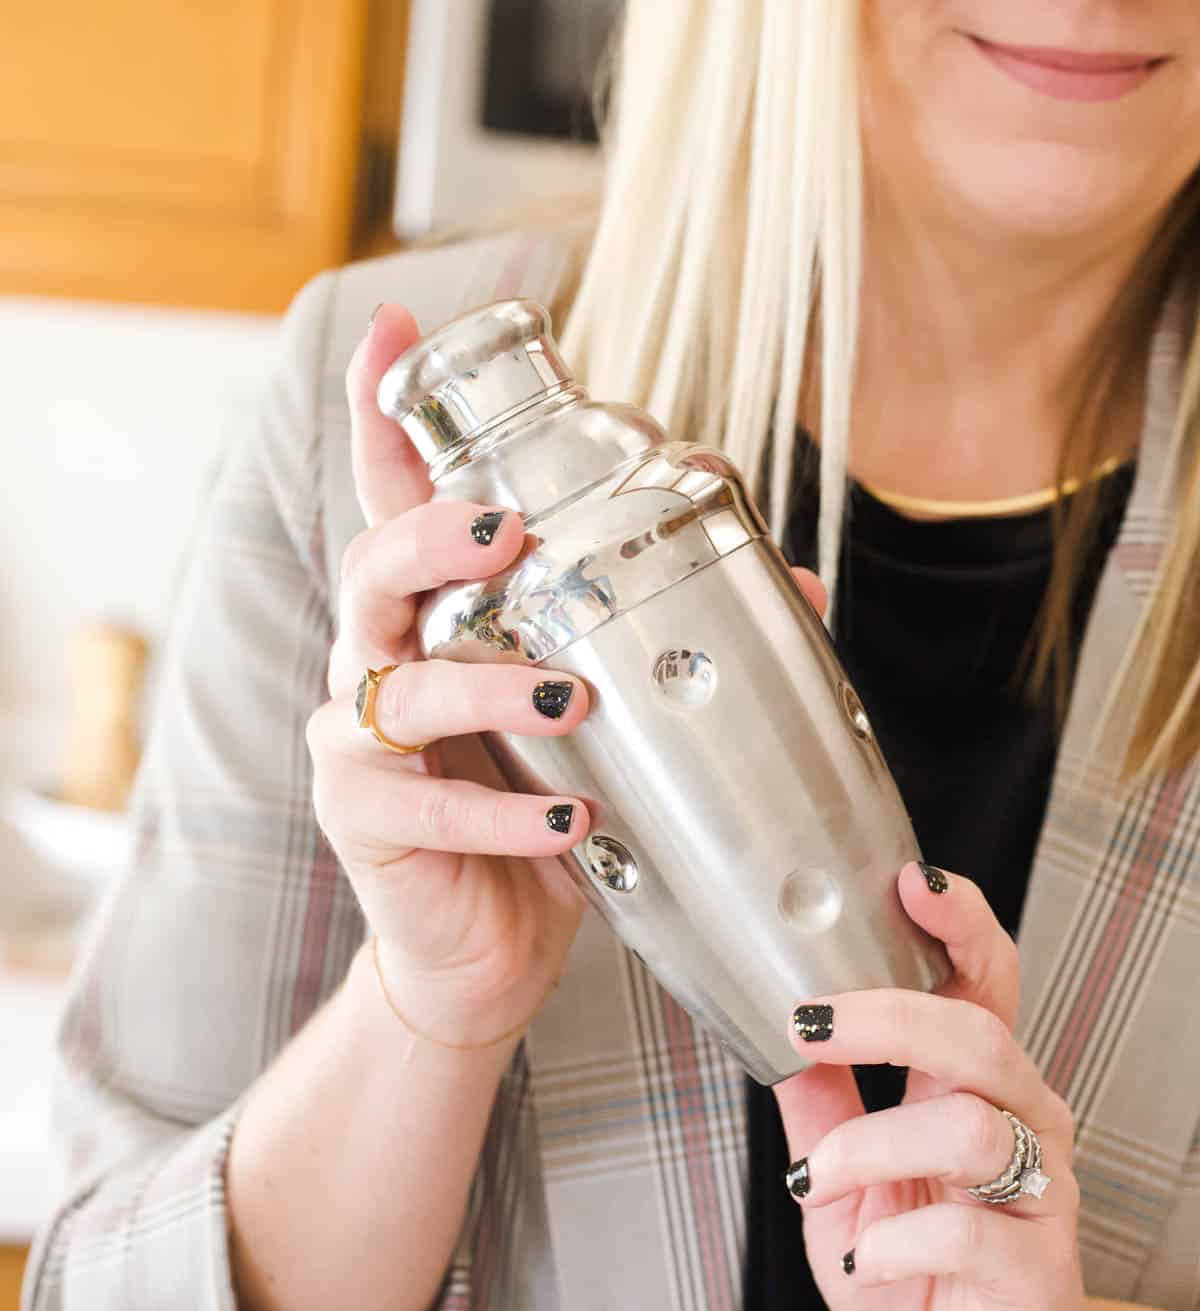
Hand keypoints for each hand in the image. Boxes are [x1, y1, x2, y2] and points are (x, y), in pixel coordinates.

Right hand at [305, 304, 591, 1045]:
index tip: (394, 322)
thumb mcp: (605, 726)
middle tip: (504, 532)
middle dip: (432, 535)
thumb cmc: (542, 822)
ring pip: (401, 685)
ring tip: (571, 699)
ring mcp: (358, 742)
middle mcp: (379, 663)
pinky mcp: (363, 822)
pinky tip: (572, 823)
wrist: (484, 955)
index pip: (394, 499)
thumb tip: (797, 580)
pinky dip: (505, 813)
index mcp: (433, 621)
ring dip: (490, 687)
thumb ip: (665, 646)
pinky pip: (427, 806)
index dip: (385, 413)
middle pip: (372, 565)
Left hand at [771, 577, 1087, 1310]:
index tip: (911, 880)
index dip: (958, 926)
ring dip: (870, 1147)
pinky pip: (969, 1229)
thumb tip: (774, 1039)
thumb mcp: (846, 1192)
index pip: (983, 984)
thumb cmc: (928, 1283)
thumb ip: (821, 1117)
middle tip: (808, 1023)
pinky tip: (867, 1261)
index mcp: (974, 1091)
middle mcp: (1020, 1125)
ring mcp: (1037, 1194)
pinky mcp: (1036, 1268)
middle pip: (978, 1032)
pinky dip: (895, 1241)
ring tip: (820, 1186)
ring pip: (969, 1125)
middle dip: (889, 1015)